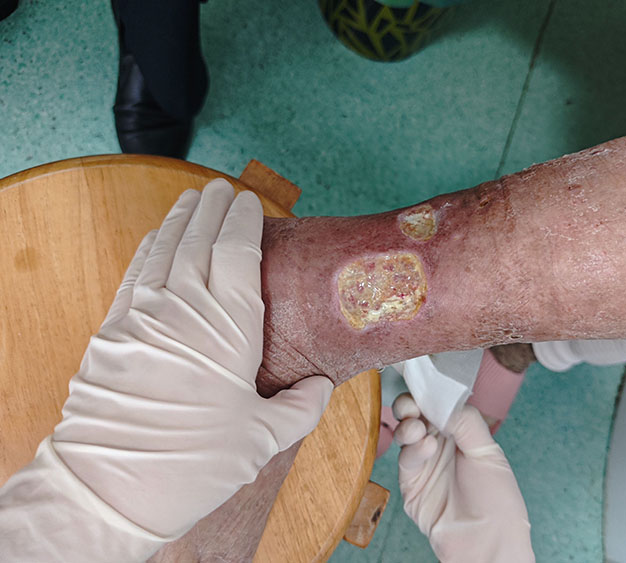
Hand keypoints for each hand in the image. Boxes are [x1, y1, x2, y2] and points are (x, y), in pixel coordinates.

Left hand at [51, 180, 332, 537]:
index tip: (251, 200)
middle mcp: (183, 309)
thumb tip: (319, 388)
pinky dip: (147, 248)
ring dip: (178, 218)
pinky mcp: (114, 330)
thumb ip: (301, 407)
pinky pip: (134, 273)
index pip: (236, 251)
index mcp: (228, 326)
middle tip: (221, 186)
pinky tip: (154, 238)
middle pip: (198, 238)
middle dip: (211, 207)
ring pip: (163, 248)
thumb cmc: (192, 464)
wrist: (111, 488)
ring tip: (191, 197)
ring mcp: (143, 315)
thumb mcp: (262, 440)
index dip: (244, 219)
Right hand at [394, 394, 533, 562]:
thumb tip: (444, 401)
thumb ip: (466, 422)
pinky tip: (426, 449)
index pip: (438, 405)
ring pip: (405, 433)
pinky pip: (404, 458)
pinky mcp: (411, 483)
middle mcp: (440, 445)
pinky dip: (412, 449)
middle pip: (416, 414)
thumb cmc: (498, 502)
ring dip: (408, 425)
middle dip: (410, 405)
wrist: (488, 544)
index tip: (424, 388)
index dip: (429, 394)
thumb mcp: (489, 453)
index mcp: (460, 434)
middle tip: (412, 406)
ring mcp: (424, 463)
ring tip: (418, 428)